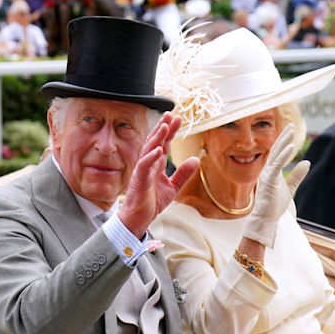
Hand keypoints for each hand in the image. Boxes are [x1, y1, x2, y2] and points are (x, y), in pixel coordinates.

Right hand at [118, 112, 198, 238]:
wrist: (139, 219)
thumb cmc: (151, 202)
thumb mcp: (173, 187)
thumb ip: (183, 173)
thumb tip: (196, 159)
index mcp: (156, 165)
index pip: (164, 143)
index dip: (170, 131)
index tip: (178, 119)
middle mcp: (148, 164)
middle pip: (155, 142)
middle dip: (163, 128)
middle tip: (171, 115)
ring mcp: (143, 171)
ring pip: (149, 150)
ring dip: (156, 138)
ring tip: (165, 127)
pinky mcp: (139, 180)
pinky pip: (144, 166)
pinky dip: (151, 157)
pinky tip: (158, 149)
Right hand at [242, 124, 309, 247]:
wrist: (266, 219)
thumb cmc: (274, 206)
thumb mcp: (290, 188)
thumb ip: (297, 175)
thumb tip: (307, 161)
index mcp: (271, 172)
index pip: (278, 153)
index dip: (284, 141)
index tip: (290, 130)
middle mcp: (267, 170)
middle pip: (276, 150)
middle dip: (284, 137)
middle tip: (291, 125)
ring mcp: (266, 174)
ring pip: (276, 154)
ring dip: (284, 142)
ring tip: (291, 131)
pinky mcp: (268, 180)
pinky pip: (277, 164)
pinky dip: (284, 155)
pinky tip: (291, 147)